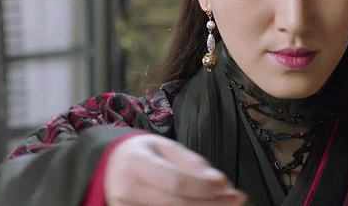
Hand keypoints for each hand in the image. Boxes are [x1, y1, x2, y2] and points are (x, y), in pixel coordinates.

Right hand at [103, 134, 246, 205]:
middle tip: (238, 200)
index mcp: (136, 163)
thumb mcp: (163, 146)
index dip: (204, 187)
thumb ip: (191, 163)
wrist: (109, 168)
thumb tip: (220, 182)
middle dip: (213, 204)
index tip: (228, 186)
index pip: (175, 182)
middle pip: (178, 205)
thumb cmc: (141, 154)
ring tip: (227, 205)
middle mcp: (128, 191)